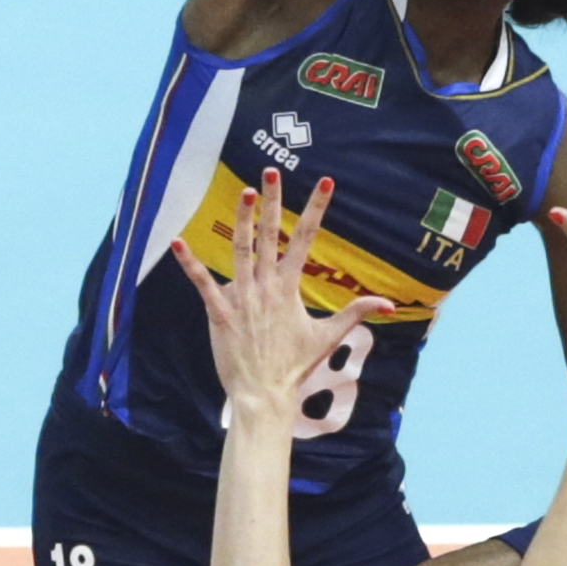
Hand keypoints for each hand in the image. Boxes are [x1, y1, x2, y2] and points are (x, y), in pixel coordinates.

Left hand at [170, 174, 390, 410]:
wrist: (266, 393)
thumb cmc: (295, 365)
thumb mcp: (329, 336)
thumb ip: (356, 313)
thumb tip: (388, 304)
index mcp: (291, 289)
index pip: (306, 240)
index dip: (316, 210)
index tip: (325, 184)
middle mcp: (268, 288)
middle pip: (271, 236)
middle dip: (273, 202)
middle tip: (271, 172)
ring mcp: (243, 299)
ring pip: (242, 251)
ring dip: (243, 221)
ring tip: (245, 192)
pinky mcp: (221, 313)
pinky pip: (203, 284)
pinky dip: (191, 264)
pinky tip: (178, 242)